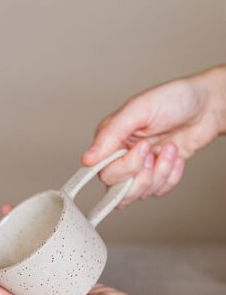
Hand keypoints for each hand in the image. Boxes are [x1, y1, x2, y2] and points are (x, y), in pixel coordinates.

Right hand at [82, 66, 225, 206]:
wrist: (207, 107)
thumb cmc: (173, 100)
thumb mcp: (138, 109)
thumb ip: (110, 134)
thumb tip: (87, 159)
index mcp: (110, 140)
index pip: (103, 171)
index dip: (124, 167)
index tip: (143, 148)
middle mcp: (121, 156)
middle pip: (118, 189)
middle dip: (143, 173)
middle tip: (154, 151)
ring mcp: (139, 168)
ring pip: (138, 194)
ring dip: (160, 173)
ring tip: (169, 149)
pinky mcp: (156, 175)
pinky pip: (157, 192)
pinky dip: (171, 176)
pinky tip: (175, 156)